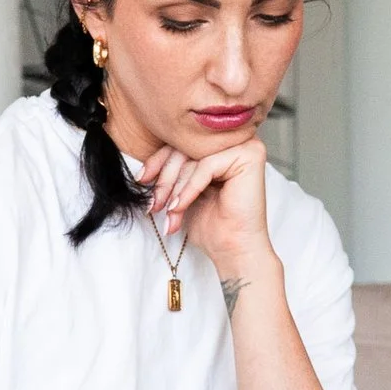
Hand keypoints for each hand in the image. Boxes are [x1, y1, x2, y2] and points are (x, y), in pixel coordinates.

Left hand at [136, 136, 273, 290]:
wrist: (233, 250)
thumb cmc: (212, 225)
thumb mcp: (181, 192)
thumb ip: (171, 171)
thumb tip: (142, 165)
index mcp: (219, 145)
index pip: (180, 141)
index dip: (157, 161)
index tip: (141, 180)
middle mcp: (233, 139)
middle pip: (185, 147)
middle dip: (164, 179)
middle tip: (155, 205)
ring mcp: (244, 144)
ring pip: (193, 157)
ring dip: (174, 189)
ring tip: (170, 212)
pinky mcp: (249, 156)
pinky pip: (205, 166)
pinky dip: (188, 189)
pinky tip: (179, 207)